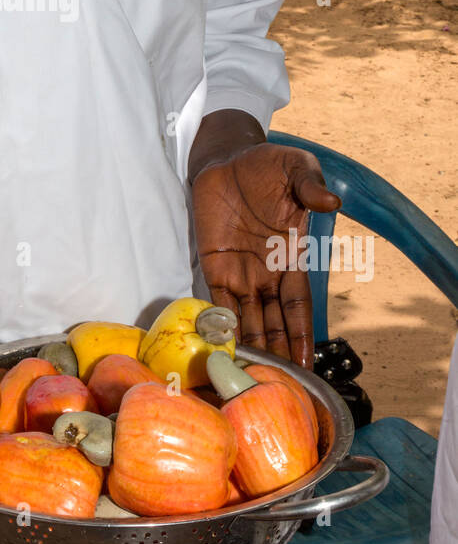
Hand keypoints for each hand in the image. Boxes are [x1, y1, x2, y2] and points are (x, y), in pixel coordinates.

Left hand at [191, 144, 340, 368]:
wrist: (227, 157)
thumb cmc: (268, 163)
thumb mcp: (295, 168)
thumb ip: (310, 186)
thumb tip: (330, 200)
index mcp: (292, 256)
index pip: (300, 305)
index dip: (303, 335)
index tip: (308, 365)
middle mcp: (267, 272)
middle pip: (274, 321)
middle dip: (276, 352)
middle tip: (277, 387)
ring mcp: (239, 271)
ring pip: (246, 318)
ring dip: (249, 346)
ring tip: (251, 378)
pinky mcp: (212, 264)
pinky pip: (216, 299)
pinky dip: (218, 324)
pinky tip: (221, 348)